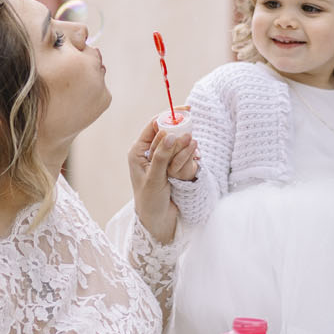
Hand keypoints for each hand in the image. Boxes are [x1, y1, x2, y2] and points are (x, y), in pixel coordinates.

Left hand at [128, 116, 194, 243]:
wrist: (157, 222)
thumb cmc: (150, 202)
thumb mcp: (154, 178)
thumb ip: (161, 156)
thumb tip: (169, 133)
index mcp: (138, 151)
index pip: (154, 125)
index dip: (169, 116)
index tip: (186, 111)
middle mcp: (148, 152)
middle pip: (167, 131)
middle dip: (181, 133)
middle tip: (192, 139)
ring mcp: (161, 159)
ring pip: (177, 143)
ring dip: (186, 146)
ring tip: (194, 154)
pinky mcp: (172, 167)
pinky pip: (183, 154)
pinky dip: (190, 155)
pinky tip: (196, 159)